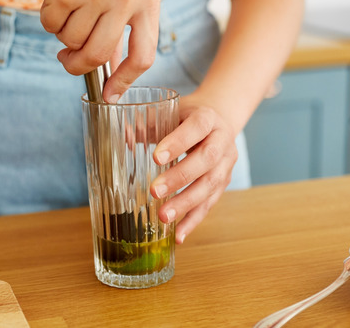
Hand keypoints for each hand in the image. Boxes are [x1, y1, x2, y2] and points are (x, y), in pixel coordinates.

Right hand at [28, 0, 159, 101]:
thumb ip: (121, 36)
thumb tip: (111, 83)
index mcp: (147, 0)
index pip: (144, 56)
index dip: (125, 81)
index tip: (110, 96)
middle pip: (98, 54)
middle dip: (78, 65)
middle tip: (68, 61)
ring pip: (72, 42)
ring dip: (63, 36)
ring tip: (68, 10)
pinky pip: (51, 26)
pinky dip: (49, 19)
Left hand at [149, 96, 238, 243]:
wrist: (219, 121)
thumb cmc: (187, 118)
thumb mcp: (170, 113)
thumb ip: (147, 124)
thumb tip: (124, 135)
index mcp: (208, 118)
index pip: (197, 127)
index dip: (178, 142)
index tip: (156, 158)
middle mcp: (222, 140)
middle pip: (206, 160)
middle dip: (180, 178)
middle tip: (154, 191)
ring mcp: (226, 164)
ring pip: (210, 186)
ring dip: (186, 204)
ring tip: (163, 217)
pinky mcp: (224, 183)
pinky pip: (210, 204)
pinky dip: (193, 221)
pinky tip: (178, 235)